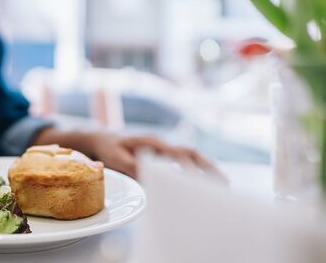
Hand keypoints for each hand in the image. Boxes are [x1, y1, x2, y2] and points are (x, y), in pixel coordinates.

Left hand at [90, 132, 221, 178]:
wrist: (100, 139)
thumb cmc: (107, 148)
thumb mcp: (117, 158)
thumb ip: (133, 168)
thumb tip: (152, 179)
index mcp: (153, 142)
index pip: (178, 154)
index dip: (191, 168)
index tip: (200, 182)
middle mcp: (161, 144)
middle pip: (191, 154)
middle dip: (208, 167)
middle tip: (225, 183)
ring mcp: (163, 150)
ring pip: (190, 158)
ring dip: (206, 169)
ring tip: (223, 186)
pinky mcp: (161, 157)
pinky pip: (182, 163)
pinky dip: (195, 172)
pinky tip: (203, 186)